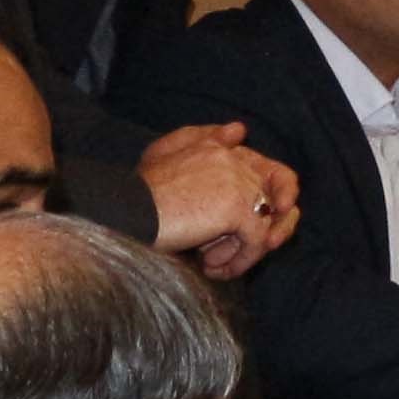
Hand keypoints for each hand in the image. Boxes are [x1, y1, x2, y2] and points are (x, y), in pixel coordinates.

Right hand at [140, 126, 297, 275]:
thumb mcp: (164, 157)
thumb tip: (239, 129)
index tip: (264, 228)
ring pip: (263, 225)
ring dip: (241, 251)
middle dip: (254, 234)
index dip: (276, 199)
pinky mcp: (237, 208)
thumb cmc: (136, 192)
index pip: (270, 172)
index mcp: (217, 147)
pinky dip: (238, 261)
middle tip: (230, 257)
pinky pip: (256, 241)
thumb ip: (204, 143)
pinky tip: (211, 269)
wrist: (122, 210)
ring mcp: (238, 182)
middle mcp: (233, 158)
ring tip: (211, 264)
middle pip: (271, 202)